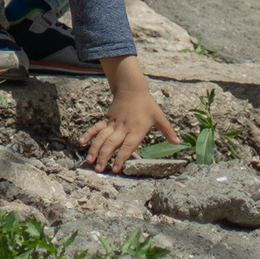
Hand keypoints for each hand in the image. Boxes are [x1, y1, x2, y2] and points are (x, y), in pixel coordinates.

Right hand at [82, 56, 179, 172]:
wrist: (132, 88)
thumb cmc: (147, 104)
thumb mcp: (160, 117)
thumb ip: (168, 131)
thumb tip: (178, 142)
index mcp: (136, 130)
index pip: (127, 146)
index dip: (120, 158)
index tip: (115, 169)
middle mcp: (123, 128)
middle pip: (111, 145)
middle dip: (104, 158)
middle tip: (99, 170)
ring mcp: (113, 123)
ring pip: (102, 138)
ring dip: (94, 149)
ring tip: (89, 161)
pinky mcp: (107, 119)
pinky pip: (96, 128)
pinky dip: (89, 134)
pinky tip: (81, 142)